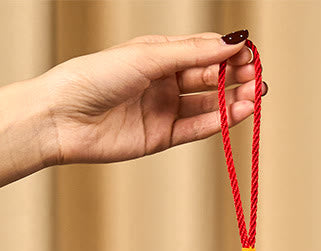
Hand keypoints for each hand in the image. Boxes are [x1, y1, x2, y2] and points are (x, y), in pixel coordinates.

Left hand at [0, 31, 264, 227]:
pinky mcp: (160, 137)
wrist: (62, 119)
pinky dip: (217, 123)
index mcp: (158, 54)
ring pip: (207, 105)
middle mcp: (163, 81)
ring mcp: (163, 110)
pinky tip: (236, 115)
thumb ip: (192, 53)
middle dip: (236, 78)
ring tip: (255, 98)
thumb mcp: (147, 57)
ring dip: (232, 102)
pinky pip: (195, 128)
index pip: (203, 52)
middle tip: (258, 79)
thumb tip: (234, 42)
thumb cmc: (95, 76)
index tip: (251, 55)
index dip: (228, 54)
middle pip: (209, 79)